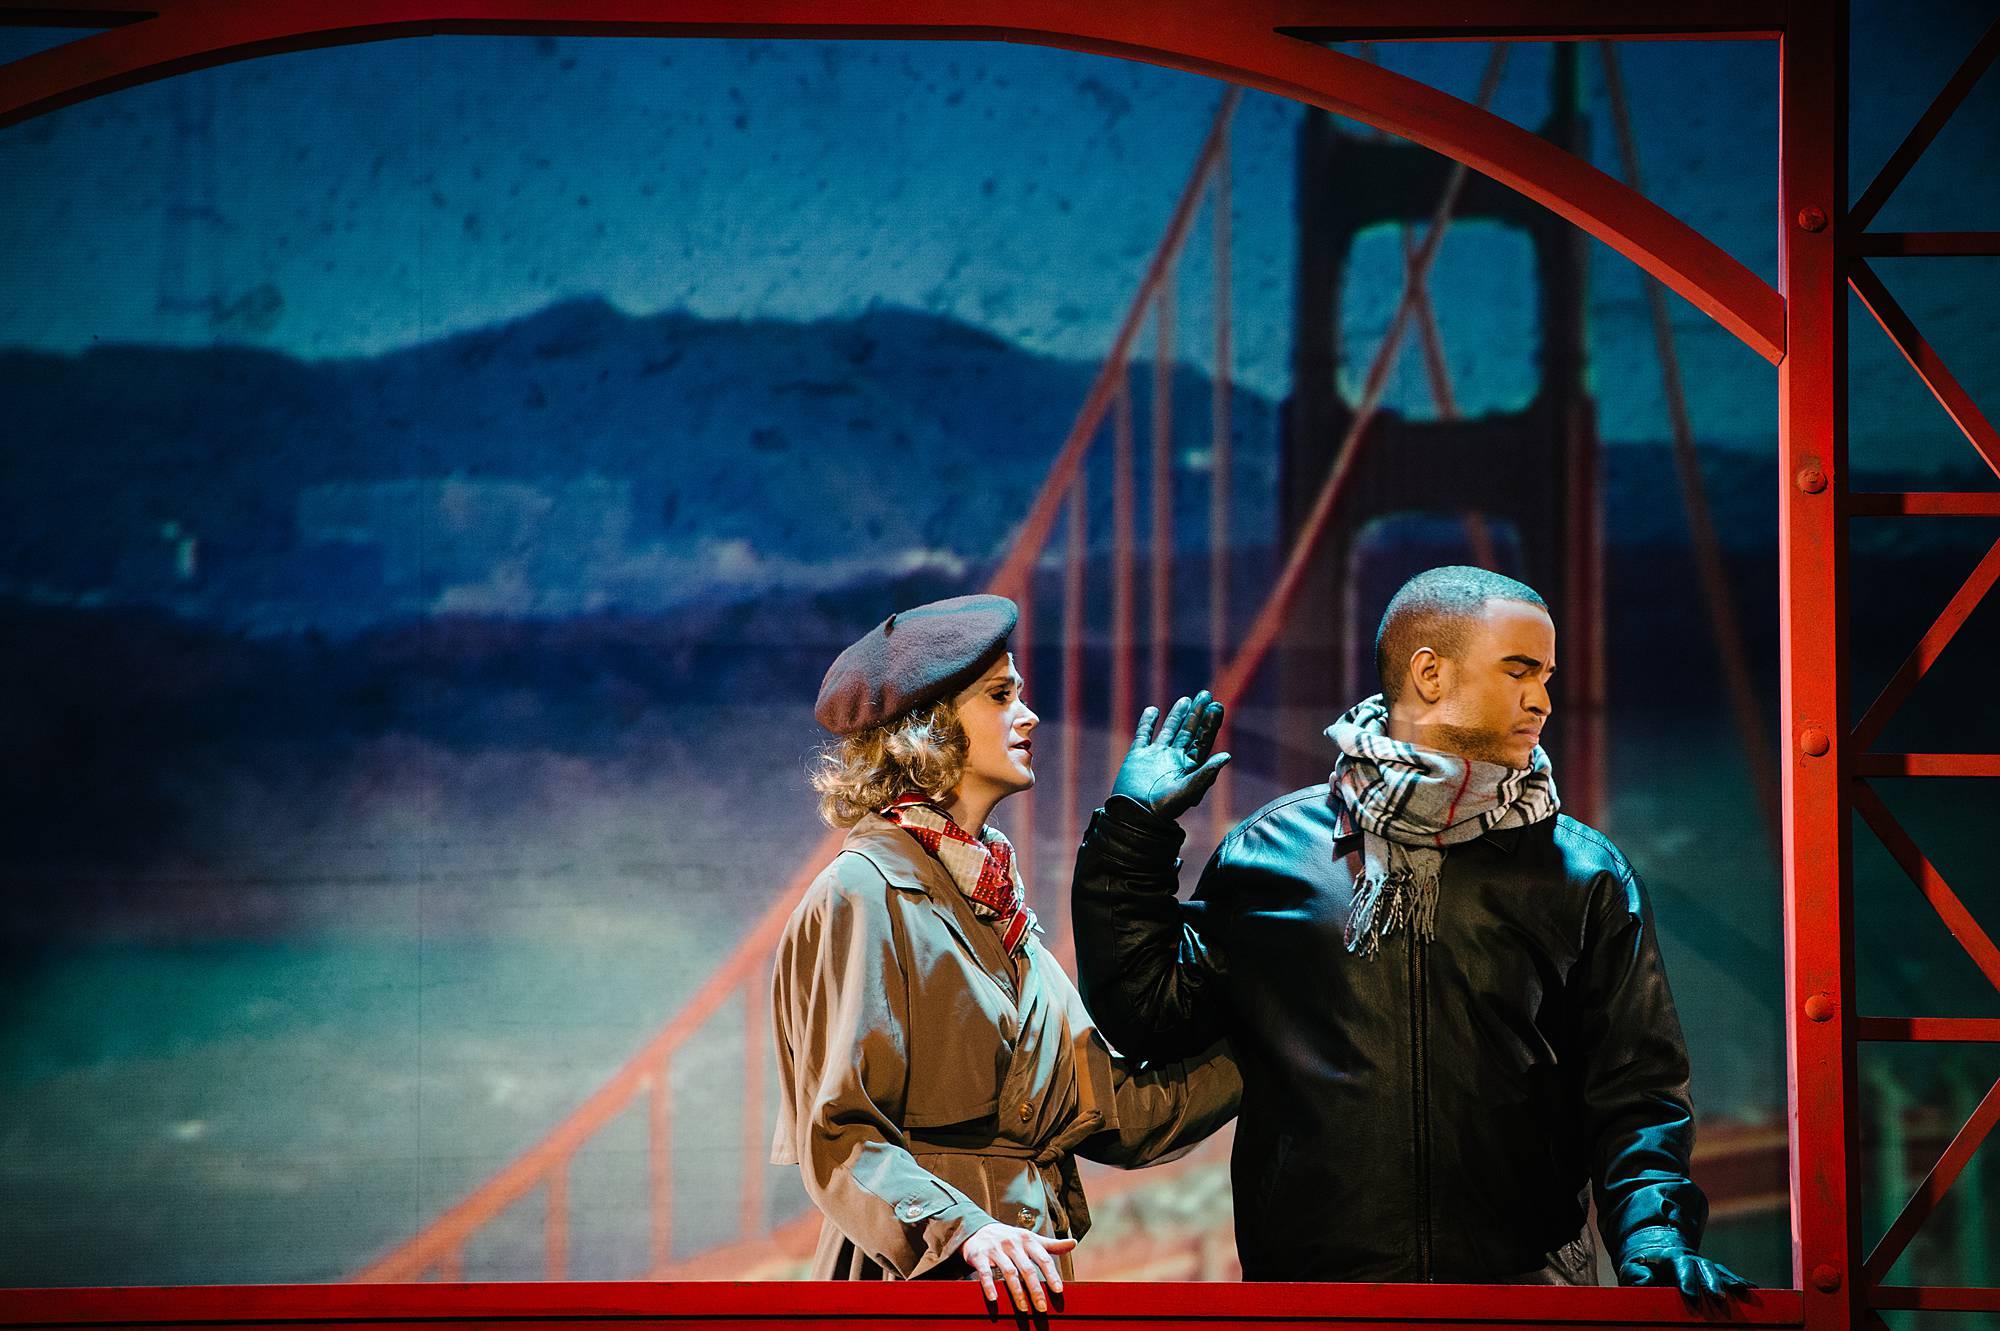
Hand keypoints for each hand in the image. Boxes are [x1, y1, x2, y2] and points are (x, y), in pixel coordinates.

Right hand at [961, 1222, 1074, 1313]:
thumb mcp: (1029, 1238)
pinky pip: (985, 1272)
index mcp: (1027, 1240)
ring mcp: (995, 1249)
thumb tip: (1073, 1243)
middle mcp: (1012, 1243)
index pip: (1043, 1258)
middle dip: (1035, 1289)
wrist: (977, 1229)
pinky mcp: (979, 1255)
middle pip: (1027, 1268)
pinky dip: (989, 1285)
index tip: (1058, 1290)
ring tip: (1023, 1308)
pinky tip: (994, 1298)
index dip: (1051, 1274)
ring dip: (1016, 1291)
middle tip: (1042, 1307)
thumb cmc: (1009, 1238)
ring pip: (1009, 1272)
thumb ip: (1051, 1245)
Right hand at [1111, 691, 1230, 819]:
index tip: (1217, 706)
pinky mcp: (1137, 756)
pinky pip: (1143, 735)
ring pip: (1169, 730)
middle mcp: (1174, 758)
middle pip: (1189, 731)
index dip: (1210, 723)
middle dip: (1197, 713)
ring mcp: (1156, 756)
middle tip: (1205, 694)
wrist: (1136, 816)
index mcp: (1189, 766)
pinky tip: (1153, 710)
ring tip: (1186, 699)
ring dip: (1177, 715)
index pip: (1203, 739)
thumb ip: (1206, 773)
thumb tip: (1227, 755)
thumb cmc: (1165, 808)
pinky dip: (1147, 723)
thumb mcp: (1189, 790)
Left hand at [1618, 1227, 1753, 1306]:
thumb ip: (1635, 1273)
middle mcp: (1691, 1258)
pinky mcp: (1712, 1273)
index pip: (1680, 1266)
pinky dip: (1740, 1282)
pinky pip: (1728, 1276)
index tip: (1690, 1295)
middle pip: (1705, 1267)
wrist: (1655, 1254)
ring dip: (1731, 1281)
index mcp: (1670, 1256)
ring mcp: (1703, 1265)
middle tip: (1719, 1297)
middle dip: (1712, 1282)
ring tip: (1744, 1292)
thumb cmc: (1641, 1266)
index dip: (1686, 1280)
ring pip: (1719, 1271)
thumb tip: (1644, 1280)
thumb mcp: (1631, 1267)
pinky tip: (1753, 1291)